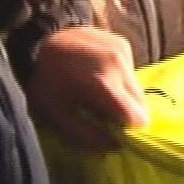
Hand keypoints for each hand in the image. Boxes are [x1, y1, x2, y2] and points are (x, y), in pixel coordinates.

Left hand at [28, 25, 147, 151]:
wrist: (43, 38)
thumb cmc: (47, 81)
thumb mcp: (56, 114)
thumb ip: (86, 135)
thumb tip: (113, 145)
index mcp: (103, 84)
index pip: (137, 117)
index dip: (127, 129)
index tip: (112, 131)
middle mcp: (119, 66)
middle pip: (140, 104)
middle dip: (125, 114)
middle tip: (103, 113)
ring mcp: (123, 52)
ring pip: (137, 89)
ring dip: (123, 97)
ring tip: (101, 93)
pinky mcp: (123, 44)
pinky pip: (131, 73)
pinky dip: (120, 80)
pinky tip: (101, 75)